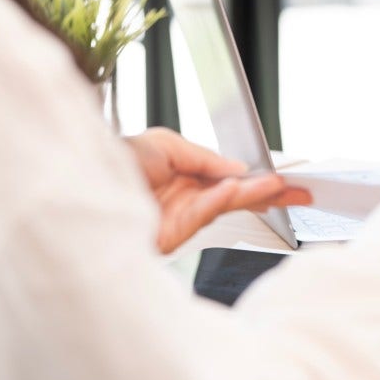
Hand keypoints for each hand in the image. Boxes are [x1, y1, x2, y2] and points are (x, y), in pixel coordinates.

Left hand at [127, 128, 310, 253]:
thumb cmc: (114, 160)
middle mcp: (183, 199)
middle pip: (234, 196)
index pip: (227, 178)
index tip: (281, 176)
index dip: (255, 177)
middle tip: (297, 191)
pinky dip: (219, 200)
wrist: (81, 182)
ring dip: (251, 194)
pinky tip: (235, 188)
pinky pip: (201, 215)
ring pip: (223, 205)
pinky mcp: (171, 236)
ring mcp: (179, 218)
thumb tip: (237, 168)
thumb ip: (204, 156)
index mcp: (181, 176)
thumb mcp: (165, 143)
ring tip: (277, 186)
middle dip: (267, 193)